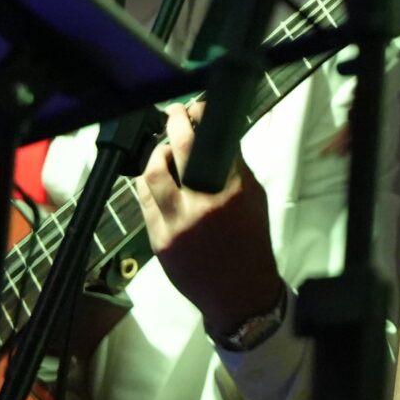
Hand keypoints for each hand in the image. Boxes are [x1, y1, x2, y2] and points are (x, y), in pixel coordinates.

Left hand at [137, 102, 286, 337]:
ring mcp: (175, 223)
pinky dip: (149, 185)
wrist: (238, 291)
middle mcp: (202, 205)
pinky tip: (156, 181)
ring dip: (157, 157)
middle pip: (180, 153)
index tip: (196, 107)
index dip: (201, 119)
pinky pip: (145, 202)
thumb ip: (235, 172)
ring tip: (165, 153)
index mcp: (233, 193)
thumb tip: (217, 141)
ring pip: (152, 176)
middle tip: (174, 113)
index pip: (214, 144)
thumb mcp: (255, 200)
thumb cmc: (251, 242)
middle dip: (174, 125)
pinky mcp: (157, 239)